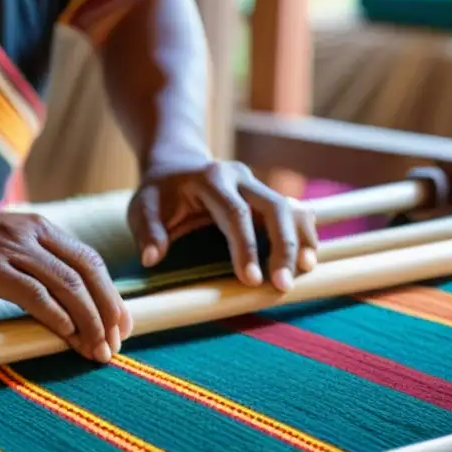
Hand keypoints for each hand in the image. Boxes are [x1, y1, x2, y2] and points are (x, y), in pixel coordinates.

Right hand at [0, 203, 132, 361]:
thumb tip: (68, 308)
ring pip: (66, 284)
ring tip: (96, 349)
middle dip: (107, 311)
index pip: (90, 262)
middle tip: (116, 344)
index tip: (123, 325)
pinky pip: (33, 293)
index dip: (111, 295)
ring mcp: (11, 249)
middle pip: (86, 273)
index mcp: (42, 230)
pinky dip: (56, 315)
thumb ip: (37, 268)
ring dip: (87, 320)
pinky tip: (67, 335)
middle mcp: (32, 235)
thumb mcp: (9, 249)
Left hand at [128, 161, 318, 291]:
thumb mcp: (142, 206)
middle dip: (283, 246)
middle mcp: (240, 177)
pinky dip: (304, 233)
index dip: (246, 248)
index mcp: (211, 179)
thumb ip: (147, 230)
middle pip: (274, 207)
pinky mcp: (266, 196)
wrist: (177, 165)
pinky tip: (309, 258)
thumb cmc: (159, 193)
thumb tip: (152, 258)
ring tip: (306, 272)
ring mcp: (257, 185)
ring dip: (301, 240)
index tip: (251, 281)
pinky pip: (294, 211)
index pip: (235, 213)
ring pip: (290, 208)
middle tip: (282, 285)